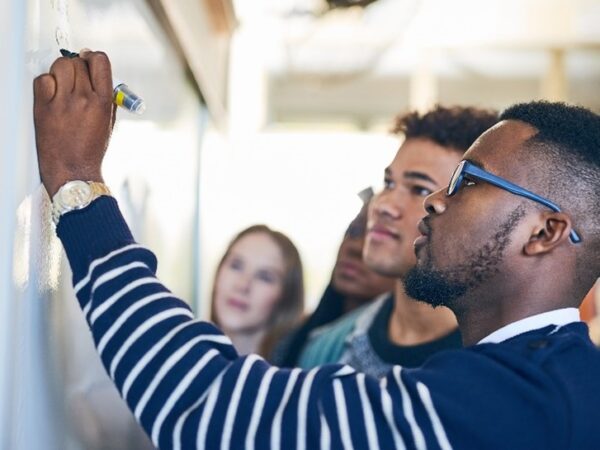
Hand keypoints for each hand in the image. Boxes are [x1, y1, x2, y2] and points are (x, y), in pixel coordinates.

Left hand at [33, 50, 115, 196]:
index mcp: (103, 102)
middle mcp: (84, 99)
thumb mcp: (109, 122)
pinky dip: (46, 84)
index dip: (92, 57)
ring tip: (62, 87)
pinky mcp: (43, 107)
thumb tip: (98, 76)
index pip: (100, 61)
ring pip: (60, 66)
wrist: (73, 172)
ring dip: (61, 72)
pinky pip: (42, 80)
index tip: (88, 60)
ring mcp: (62, 102)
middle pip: (77, 61)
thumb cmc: (90, 150)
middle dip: (76, 66)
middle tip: (74, 78)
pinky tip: (51, 97)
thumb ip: (107, 97)